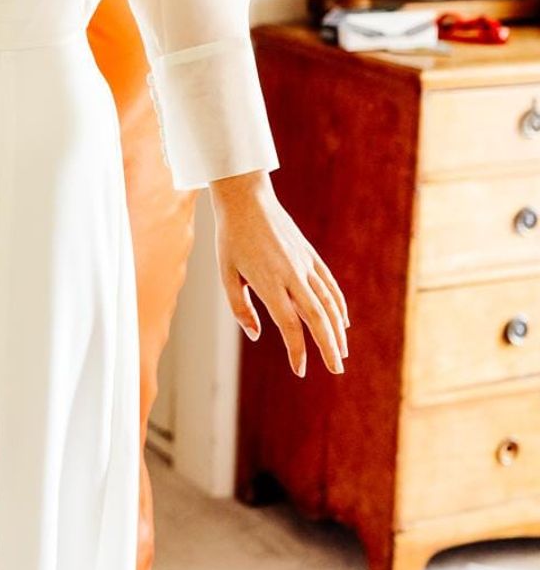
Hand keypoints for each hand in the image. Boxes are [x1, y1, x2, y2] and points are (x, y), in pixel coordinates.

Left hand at [210, 171, 348, 377]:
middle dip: (329, 346)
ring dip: (337, 330)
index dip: (297, 350)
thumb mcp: (226, 274)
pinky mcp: (310, 255)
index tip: (300, 370)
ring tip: (341, 353)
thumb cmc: (231, 238)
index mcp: (269, 282)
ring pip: (328, 302)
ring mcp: (304, 264)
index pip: (289, 324)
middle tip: (337, 370)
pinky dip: (338, 304)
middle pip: (317, 317)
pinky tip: (342, 322)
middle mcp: (292, 275)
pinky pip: (329, 284)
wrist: (247, 199)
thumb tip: (257, 335)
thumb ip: (240, 307)